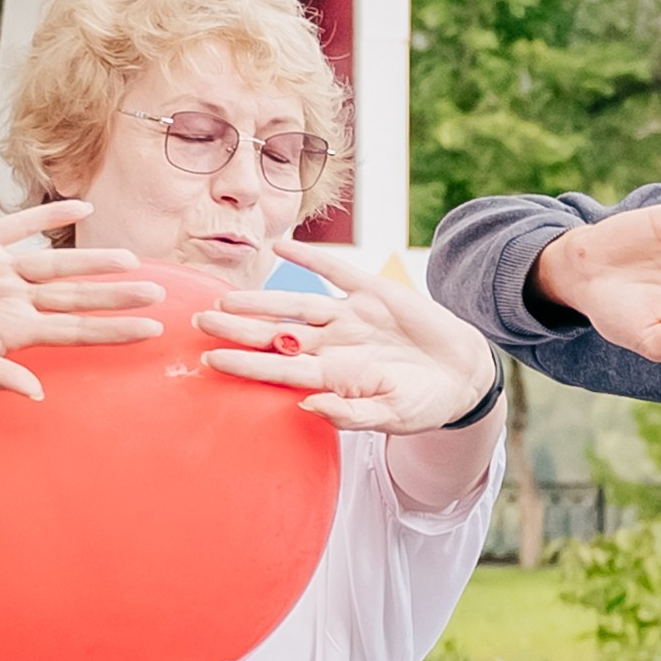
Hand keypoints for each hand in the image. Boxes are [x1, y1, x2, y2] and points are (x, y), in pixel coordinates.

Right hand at [0, 205, 163, 398]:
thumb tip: (35, 393)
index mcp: (14, 332)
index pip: (75, 330)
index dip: (113, 330)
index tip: (150, 332)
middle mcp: (15, 300)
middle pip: (76, 296)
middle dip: (117, 295)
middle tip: (160, 293)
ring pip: (57, 263)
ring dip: (93, 260)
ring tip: (132, 260)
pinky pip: (21, 227)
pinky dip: (49, 216)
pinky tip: (82, 209)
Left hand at [195, 252, 495, 430]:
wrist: (460, 373)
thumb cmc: (422, 404)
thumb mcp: (391, 416)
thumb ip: (351, 415)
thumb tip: (307, 407)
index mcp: (331, 377)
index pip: (278, 370)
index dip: (245, 365)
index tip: (209, 361)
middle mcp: (331, 345)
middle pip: (275, 335)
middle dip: (239, 329)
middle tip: (199, 321)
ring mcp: (348, 317)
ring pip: (295, 304)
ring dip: (262, 299)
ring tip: (226, 296)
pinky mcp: (371, 292)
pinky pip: (334, 271)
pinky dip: (309, 257)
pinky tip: (280, 244)